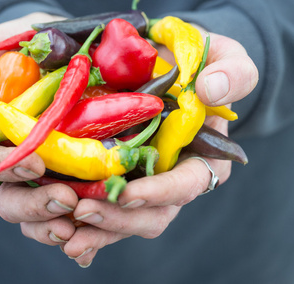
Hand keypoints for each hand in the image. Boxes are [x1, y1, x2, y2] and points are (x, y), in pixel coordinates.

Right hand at [0, 13, 79, 245]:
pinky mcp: (78, 179)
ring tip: (78, 221)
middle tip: (64, 199)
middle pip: (13, 200)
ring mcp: (49, 175)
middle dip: (35, 204)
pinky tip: (90, 236)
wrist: (61, 51)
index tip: (34, 163)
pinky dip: (79, 228)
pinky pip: (73, 212)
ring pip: (41, 214)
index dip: (7, 167)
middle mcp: (20, 165)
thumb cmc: (21, 51)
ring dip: (56, 223)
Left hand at [58, 31, 257, 266]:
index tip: (127, 193)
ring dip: (96, 230)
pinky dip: (84, 226)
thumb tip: (211, 91)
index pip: (187, 185)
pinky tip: (60, 230)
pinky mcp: (120, 181)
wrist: (167, 66)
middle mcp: (174, 180)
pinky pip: (104, 211)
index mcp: (204, 158)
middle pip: (153, 215)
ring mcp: (145, 184)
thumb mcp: (226, 59)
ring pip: (125, 221)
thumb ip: (233, 73)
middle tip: (82, 210)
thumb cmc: (200, 65)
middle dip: (119, 218)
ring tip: (64, 234)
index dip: (159, 193)